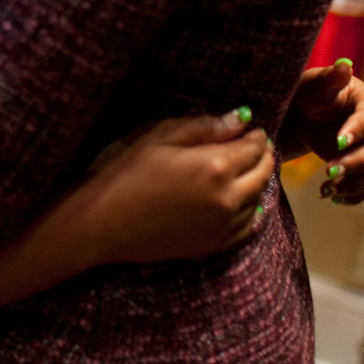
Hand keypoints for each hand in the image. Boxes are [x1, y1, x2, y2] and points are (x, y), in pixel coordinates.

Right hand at [70, 112, 274, 264]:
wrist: (101, 223)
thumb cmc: (123, 171)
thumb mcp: (158, 137)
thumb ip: (204, 127)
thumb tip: (243, 118)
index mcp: (215, 165)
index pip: (253, 147)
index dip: (255, 134)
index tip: (252, 128)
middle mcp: (229, 197)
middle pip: (263, 172)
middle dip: (262, 156)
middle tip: (253, 146)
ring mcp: (224, 225)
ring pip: (259, 199)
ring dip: (256, 182)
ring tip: (243, 171)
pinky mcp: (215, 245)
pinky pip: (248, 227)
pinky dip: (251, 211)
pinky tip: (240, 203)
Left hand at [277, 60, 363, 204]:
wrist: (305, 115)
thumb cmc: (312, 93)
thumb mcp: (316, 84)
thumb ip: (330, 78)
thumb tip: (344, 66)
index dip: (356, 131)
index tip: (338, 142)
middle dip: (353, 163)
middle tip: (328, 171)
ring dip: (350, 184)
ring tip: (324, 189)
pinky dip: (351, 196)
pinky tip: (333, 198)